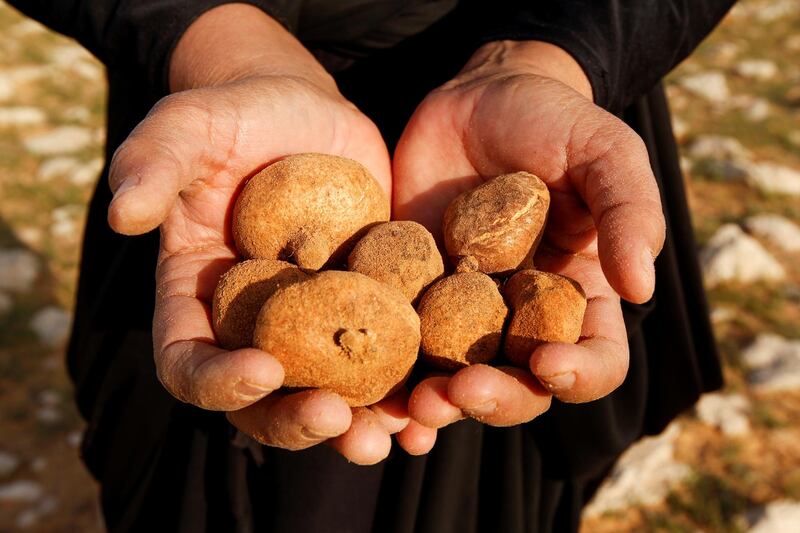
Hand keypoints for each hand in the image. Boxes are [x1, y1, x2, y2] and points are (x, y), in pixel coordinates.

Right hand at [107, 5, 430, 463]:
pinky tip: (438, 401)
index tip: (262, 372)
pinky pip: (386, 362)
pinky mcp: (369, 308)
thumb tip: (120, 215)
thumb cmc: (237, 117)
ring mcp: (316, 323)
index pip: (189, 361)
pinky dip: (409, 389)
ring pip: (331, 395)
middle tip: (337, 420)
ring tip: (399, 434)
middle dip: (296, 421)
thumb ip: (153, 163)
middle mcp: (256, 326)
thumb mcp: (189, 126)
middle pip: (265, 400)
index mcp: (199, 299)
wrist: (305, 115)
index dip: (216, 380)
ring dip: (362, 425)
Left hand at [394, 41, 665, 446]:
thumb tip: (641, 288)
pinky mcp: (412, 295)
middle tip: (461, 390)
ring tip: (415, 403)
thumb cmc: (554, 122)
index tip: (549, 363)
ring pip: (457, 378)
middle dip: (496, 399)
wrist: (475, 98)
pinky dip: (390, 381)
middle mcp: (522, 317)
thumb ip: (630, 211)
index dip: (581, 374)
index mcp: (578, 296)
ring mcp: (463, 311)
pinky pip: (403, 345)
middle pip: (521, 385)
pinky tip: (374, 400)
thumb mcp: (604, 152)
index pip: (596, 358)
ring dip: (440, 402)